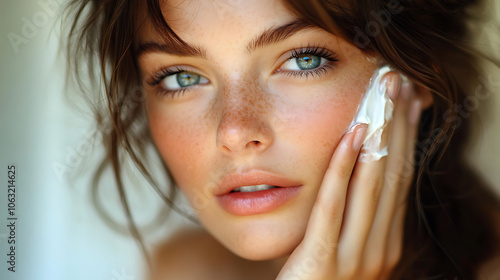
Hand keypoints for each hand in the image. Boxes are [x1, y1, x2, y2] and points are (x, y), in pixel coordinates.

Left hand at [276, 72, 421, 279]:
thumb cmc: (317, 279)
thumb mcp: (343, 245)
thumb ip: (355, 215)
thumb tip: (361, 169)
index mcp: (387, 244)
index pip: (401, 180)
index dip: (406, 137)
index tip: (407, 100)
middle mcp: (379, 249)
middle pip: (392, 175)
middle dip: (398, 125)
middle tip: (398, 83)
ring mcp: (355, 257)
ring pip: (372, 186)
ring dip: (378, 136)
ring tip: (380, 96)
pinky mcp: (322, 261)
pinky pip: (334, 206)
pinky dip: (342, 168)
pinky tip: (349, 137)